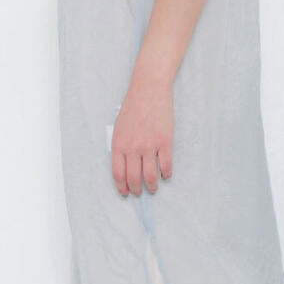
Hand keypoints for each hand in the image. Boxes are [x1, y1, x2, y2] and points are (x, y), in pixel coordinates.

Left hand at [109, 76, 173, 196]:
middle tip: (139, 192)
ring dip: (151, 186)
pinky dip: (166, 174)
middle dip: (136, 189)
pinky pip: (166, 165)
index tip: (125, 192)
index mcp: (119, 144)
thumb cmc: (133, 106)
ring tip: (153, 188)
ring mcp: (149, 146)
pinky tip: (165, 175)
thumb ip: (121, 145)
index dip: (121, 186)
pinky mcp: (165, 142)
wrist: (149, 90)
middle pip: (133, 178)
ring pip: (150, 176)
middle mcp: (133, 147)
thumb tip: (124, 164)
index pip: (118, 173)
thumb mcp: (119, 126)